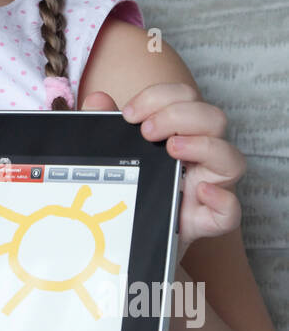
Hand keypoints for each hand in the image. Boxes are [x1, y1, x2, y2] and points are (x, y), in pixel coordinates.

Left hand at [80, 85, 245, 260]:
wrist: (134, 234)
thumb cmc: (135, 184)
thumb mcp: (117, 152)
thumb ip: (106, 126)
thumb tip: (97, 100)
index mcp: (181, 132)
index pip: (186, 97)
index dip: (160, 97)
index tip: (129, 113)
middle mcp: (202, 155)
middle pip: (214, 119)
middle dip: (179, 116)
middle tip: (146, 130)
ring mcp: (211, 186)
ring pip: (233, 159)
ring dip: (203, 146)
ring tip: (172, 149)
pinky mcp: (210, 220)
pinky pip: (231, 211)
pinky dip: (222, 199)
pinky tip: (201, 191)